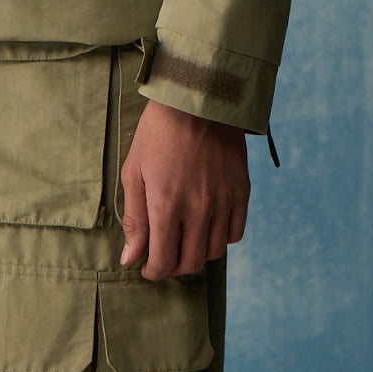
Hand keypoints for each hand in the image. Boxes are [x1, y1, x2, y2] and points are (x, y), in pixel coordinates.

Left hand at [119, 98, 249, 278]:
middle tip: (164, 255)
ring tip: (184, 238)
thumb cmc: (158, 133)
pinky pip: (235, 233)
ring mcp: (223, 201)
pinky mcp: (241, 191)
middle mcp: (199, 209)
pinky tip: (207, 225)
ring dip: (196, 253)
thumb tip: (130, 257)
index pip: (163, 261)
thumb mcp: (134, 171)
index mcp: (167, 204)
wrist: (198, 100)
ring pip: (213, 252)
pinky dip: (220, 237)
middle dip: (173, 266)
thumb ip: (134, 218)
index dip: (153, 271)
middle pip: (190, 262)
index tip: (147, 266)